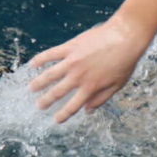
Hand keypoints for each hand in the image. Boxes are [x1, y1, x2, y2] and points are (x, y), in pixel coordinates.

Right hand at [28, 16, 150, 122]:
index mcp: (91, 87)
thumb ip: (101, 98)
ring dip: (39, 83)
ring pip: (50, 75)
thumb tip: (88, 110)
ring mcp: (72, 61)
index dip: (63, 115)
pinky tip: (33, 64)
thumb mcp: (117, 84)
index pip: (73, 106)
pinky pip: (51, 54)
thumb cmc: (125, 61)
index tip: (56, 120)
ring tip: (32, 88)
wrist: (125, 37)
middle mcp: (78, 76)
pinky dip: (40, 59)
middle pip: (57, 92)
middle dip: (46, 101)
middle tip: (39, 106)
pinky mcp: (70, 47)